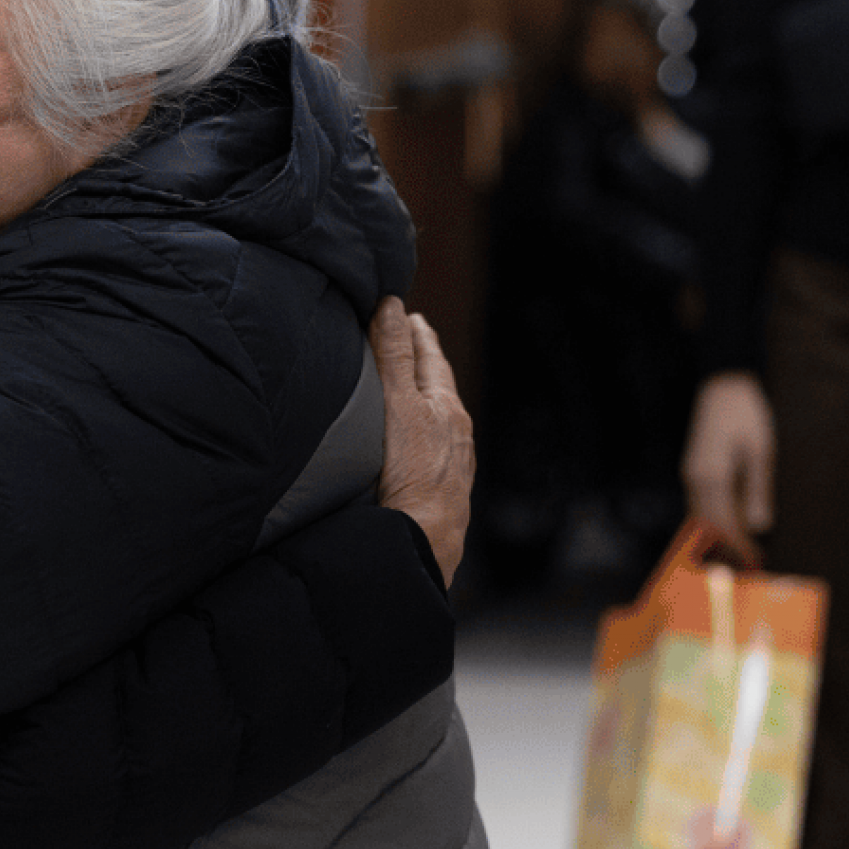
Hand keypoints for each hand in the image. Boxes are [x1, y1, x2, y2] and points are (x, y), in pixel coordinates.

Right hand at [371, 300, 472, 586]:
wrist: (421, 543)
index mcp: (447, 408)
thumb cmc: (411, 474)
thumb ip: (393, 355)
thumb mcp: (397, 404)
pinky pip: (430, 451)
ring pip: (437, 422)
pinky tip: (408, 449)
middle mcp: (456, 436)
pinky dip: (418, 436)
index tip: (410, 315)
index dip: (418, 334)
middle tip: (409, 343)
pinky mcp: (440, 494)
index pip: (431, 358)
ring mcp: (451, 467)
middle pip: (438, 389)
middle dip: (421, 366)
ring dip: (421, 403)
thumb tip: (393, 305)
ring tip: (406, 392)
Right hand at [683, 371, 774, 553]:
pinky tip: (728, 529)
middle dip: (727, 549)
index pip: (723, 524)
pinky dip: (713, 521)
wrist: (723, 386)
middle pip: (708, 525)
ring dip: (719, 538)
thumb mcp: (760, 451)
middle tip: (749, 568)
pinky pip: (699, 504)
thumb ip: (757, 489)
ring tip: (741, 554)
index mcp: (711, 477)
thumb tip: (759, 526)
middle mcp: (695, 479)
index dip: (738, 547)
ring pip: (701, 517)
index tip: (754, 563)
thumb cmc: (745, 415)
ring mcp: (691, 475)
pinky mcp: (694, 470)